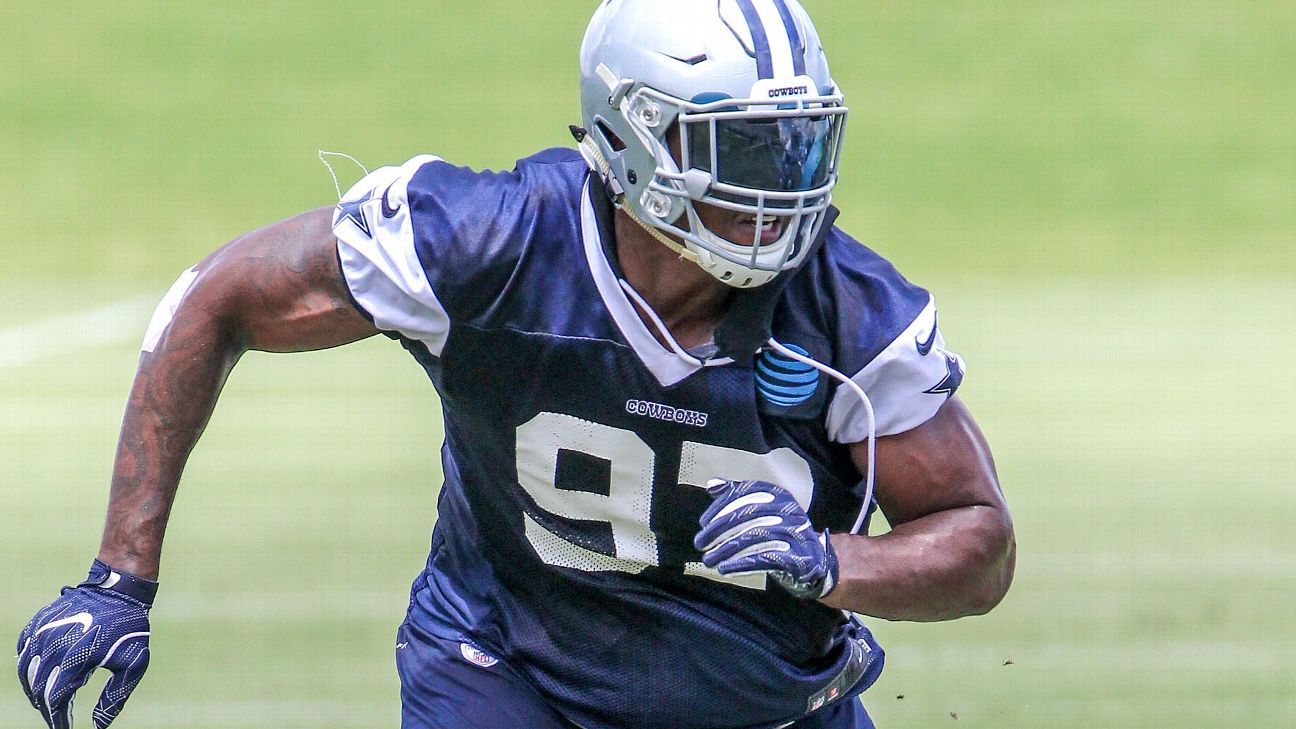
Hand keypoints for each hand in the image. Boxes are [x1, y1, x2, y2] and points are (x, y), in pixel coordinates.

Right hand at [17, 561, 156, 727]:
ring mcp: (43, 633)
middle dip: (46, 707)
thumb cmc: (130, 627)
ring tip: (45, 700)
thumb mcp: (133, 664)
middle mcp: (54, 647)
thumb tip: (100, 726)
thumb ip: (115, 697)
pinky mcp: (38, 622)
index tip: (64, 728)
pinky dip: (26, 665)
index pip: (55, 700)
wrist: (119, 588)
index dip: (57, 719)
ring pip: (25, 671)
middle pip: (38, 689)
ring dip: (33, 689)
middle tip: (57, 716)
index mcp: (76, 659)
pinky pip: (23, 649)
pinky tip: (36, 673)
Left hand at [694, 479, 837, 598]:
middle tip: (700, 542)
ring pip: (751, 537)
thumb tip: (711, 484)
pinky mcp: (796, 556)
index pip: (746, 493)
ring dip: (725, 550)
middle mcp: (788, 510)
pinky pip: (763, 558)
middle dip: (718, 530)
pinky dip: (740, 563)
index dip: (721, 506)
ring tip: (708, 559)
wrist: (814, 560)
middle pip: (746, 515)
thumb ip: (738, 496)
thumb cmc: (781, 532)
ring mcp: (793, 533)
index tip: (703, 522)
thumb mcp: (763, 510)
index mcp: (779, 495)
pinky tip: (725, 568)